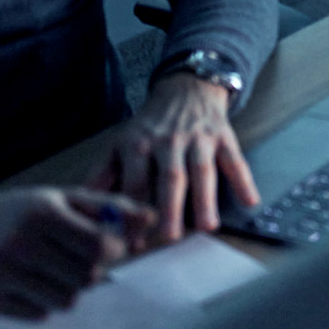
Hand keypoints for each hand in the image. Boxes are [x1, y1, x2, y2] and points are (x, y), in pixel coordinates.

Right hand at [0, 186, 154, 319]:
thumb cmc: (24, 212)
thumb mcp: (64, 199)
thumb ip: (109, 208)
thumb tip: (151, 220)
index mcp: (43, 214)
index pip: (99, 246)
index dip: (114, 249)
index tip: (109, 246)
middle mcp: (21, 245)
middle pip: (86, 276)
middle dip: (93, 270)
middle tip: (81, 259)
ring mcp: (2, 275)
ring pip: (65, 300)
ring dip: (70, 289)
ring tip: (58, 272)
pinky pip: (39, 315)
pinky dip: (45, 303)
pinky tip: (35, 284)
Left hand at [84, 73, 257, 241]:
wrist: (186, 87)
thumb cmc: (150, 125)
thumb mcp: (120, 143)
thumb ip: (102, 175)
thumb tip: (78, 206)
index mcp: (139, 144)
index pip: (136, 181)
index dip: (134, 210)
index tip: (132, 242)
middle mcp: (169, 140)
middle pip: (170, 176)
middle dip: (170, 206)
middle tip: (169, 237)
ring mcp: (199, 138)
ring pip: (203, 169)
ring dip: (206, 198)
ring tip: (208, 227)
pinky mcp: (223, 136)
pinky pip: (234, 159)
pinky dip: (244, 180)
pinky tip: (250, 201)